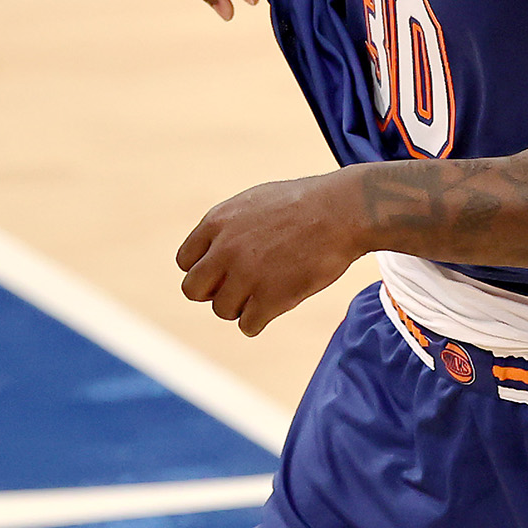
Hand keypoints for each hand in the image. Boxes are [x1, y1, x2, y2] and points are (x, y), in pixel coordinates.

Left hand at [177, 173, 367, 335]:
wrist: (341, 211)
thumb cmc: (304, 203)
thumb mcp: (255, 201)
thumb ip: (228, 227)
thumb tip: (211, 252)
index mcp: (217, 222)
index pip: (186, 262)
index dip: (206, 269)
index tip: (225, 270)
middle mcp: (224, 249)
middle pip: (193, 290)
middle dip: (214, 292)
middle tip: (239, 287)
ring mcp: (246, 275)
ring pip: (221, 310)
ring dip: (241, 307)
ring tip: (265, 292)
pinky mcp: (270, 297)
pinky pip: (247, 326)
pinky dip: (259, 320)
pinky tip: (275, 305)